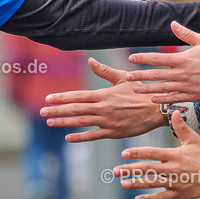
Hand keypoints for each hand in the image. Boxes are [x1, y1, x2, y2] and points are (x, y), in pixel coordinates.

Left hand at [41, 58, 166, 141]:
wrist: (157, 109)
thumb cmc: (140, 92)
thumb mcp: (122, 78)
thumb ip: (104, 71)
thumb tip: (90, 61)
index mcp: (104, 94)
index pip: (78, 96)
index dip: (61, 98)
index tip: (48, 99)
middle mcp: (103, 108)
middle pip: (75, 109)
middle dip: (57, 111)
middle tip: (42, 113)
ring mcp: (107, 121)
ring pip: (81, 122)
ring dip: (64, 122)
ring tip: (50, 122)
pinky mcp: (114, 132)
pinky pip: (93, 135)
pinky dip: (80, 137)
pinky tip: (68, 137)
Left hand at [112, 112, 199, 198]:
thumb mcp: (193, 140)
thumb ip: (181, 127)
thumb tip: (174, 111)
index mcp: (174, 155)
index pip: (152, 153)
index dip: (137, 153)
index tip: (124, 153)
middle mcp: (172, 169)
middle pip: (148, 169)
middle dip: (130, 170)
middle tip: (115, 171)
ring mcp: (175, 182)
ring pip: (152, 183)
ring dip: (136, 183)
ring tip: (123, 184)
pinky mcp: (178, 194)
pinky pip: (161, 197)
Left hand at [125, 21, 199, 102]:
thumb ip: (185, 34)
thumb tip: (172, 23)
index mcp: (183, 59)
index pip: (158, 58)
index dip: (143, 58)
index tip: (131, 58)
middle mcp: (183, 73)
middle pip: (157, 75)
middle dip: (140, 75)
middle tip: (127, 77)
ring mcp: (188, 86)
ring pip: (163, 88)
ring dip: (148, 89)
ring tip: (135, 89)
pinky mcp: (194, 96)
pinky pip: (175, 98)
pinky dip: (163, 99)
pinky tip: (152, 99)